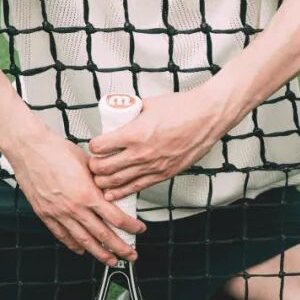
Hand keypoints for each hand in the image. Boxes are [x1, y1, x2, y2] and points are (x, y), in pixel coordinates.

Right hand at [8, 128, 145, 266]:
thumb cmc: (55, 150)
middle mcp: (74, 208)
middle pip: (102, 235)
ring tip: (110, 260)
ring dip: (99, 253)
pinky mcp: (45, 214)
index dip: (131, 227)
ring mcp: (59, 214)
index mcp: (88, 194)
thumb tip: (112, 186)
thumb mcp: (87, 163)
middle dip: (120, 248)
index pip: (116, 218)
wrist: (29, 149)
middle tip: (130, 254)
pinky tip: (81, 249)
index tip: (139, 230)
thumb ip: (100, 180)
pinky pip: (62, 235)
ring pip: (83, 241)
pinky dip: (73, 245)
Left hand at [87, 88, 224, 200]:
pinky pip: (137, 187)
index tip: (94, 145)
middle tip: (92, 164)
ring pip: (118, 182)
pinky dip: (121, 192)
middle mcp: (141, 153)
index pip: (100, 146)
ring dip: (104, 182)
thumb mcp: (148, 105)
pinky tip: (112, 193)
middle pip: (105, 168)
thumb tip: (118, 114)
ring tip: (98, 179)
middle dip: (94, 167)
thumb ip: (131, 112)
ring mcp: (152, 166)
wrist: (206, 118)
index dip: (93, 146)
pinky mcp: (163, 174)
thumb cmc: (181, 109)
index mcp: (134, 134)